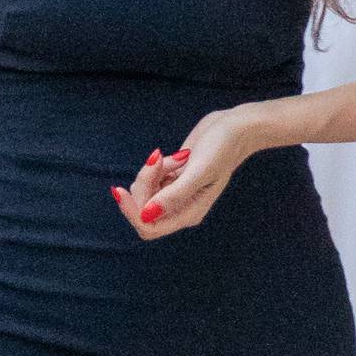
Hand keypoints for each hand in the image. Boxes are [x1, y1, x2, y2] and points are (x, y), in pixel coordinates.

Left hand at [112, 108, 261, 242]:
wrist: (235, 128)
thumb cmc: (223, 148)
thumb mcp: (199, 172)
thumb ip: (173, 195)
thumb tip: (146, 215)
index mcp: (189, 214)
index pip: (149, 227)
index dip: (132, 212)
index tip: (121, 190)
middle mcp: (181, 208)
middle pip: (143, 208)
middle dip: (144, 183)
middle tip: (157, 159)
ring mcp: (176, 194)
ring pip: (145, 191)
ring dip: (152, 171)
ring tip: (177, 157)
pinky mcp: (173, 179)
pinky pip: (151, 179)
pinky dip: (156, 165)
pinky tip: (178, 156)